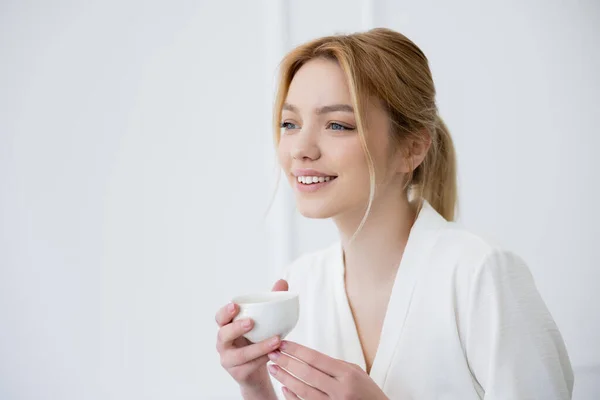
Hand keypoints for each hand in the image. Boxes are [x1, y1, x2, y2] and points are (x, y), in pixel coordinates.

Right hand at [215, 279, 287, 391]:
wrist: (258, 372)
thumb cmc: (258, 341)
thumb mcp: (264, 322)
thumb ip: (271, 302)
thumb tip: (282, 281)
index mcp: (227, 327)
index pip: (219, 318)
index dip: (225, 312)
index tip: (235, 306)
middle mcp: (224, 343)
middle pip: (223, 334)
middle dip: (236, 328)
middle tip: (251, 322)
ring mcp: (228, 360)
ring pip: (239, 354)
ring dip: (258, 347)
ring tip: (276, 340)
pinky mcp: (237, 374)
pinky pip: (249, 366)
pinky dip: (263, 359)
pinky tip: (275, 354)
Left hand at [267, 341, 387, 399]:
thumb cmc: (368, 392)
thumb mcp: (356, 372)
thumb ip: (335, 365)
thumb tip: (310, 357)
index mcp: (347, 374)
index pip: (316, 358)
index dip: (297, 350)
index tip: (283, 343)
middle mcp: (339, 390)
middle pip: (306, 373)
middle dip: (286, 362)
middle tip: (272, 353)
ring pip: (302, 390)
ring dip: (285, 378)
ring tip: (273, 368)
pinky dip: (292, 396)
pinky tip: (283, 388)